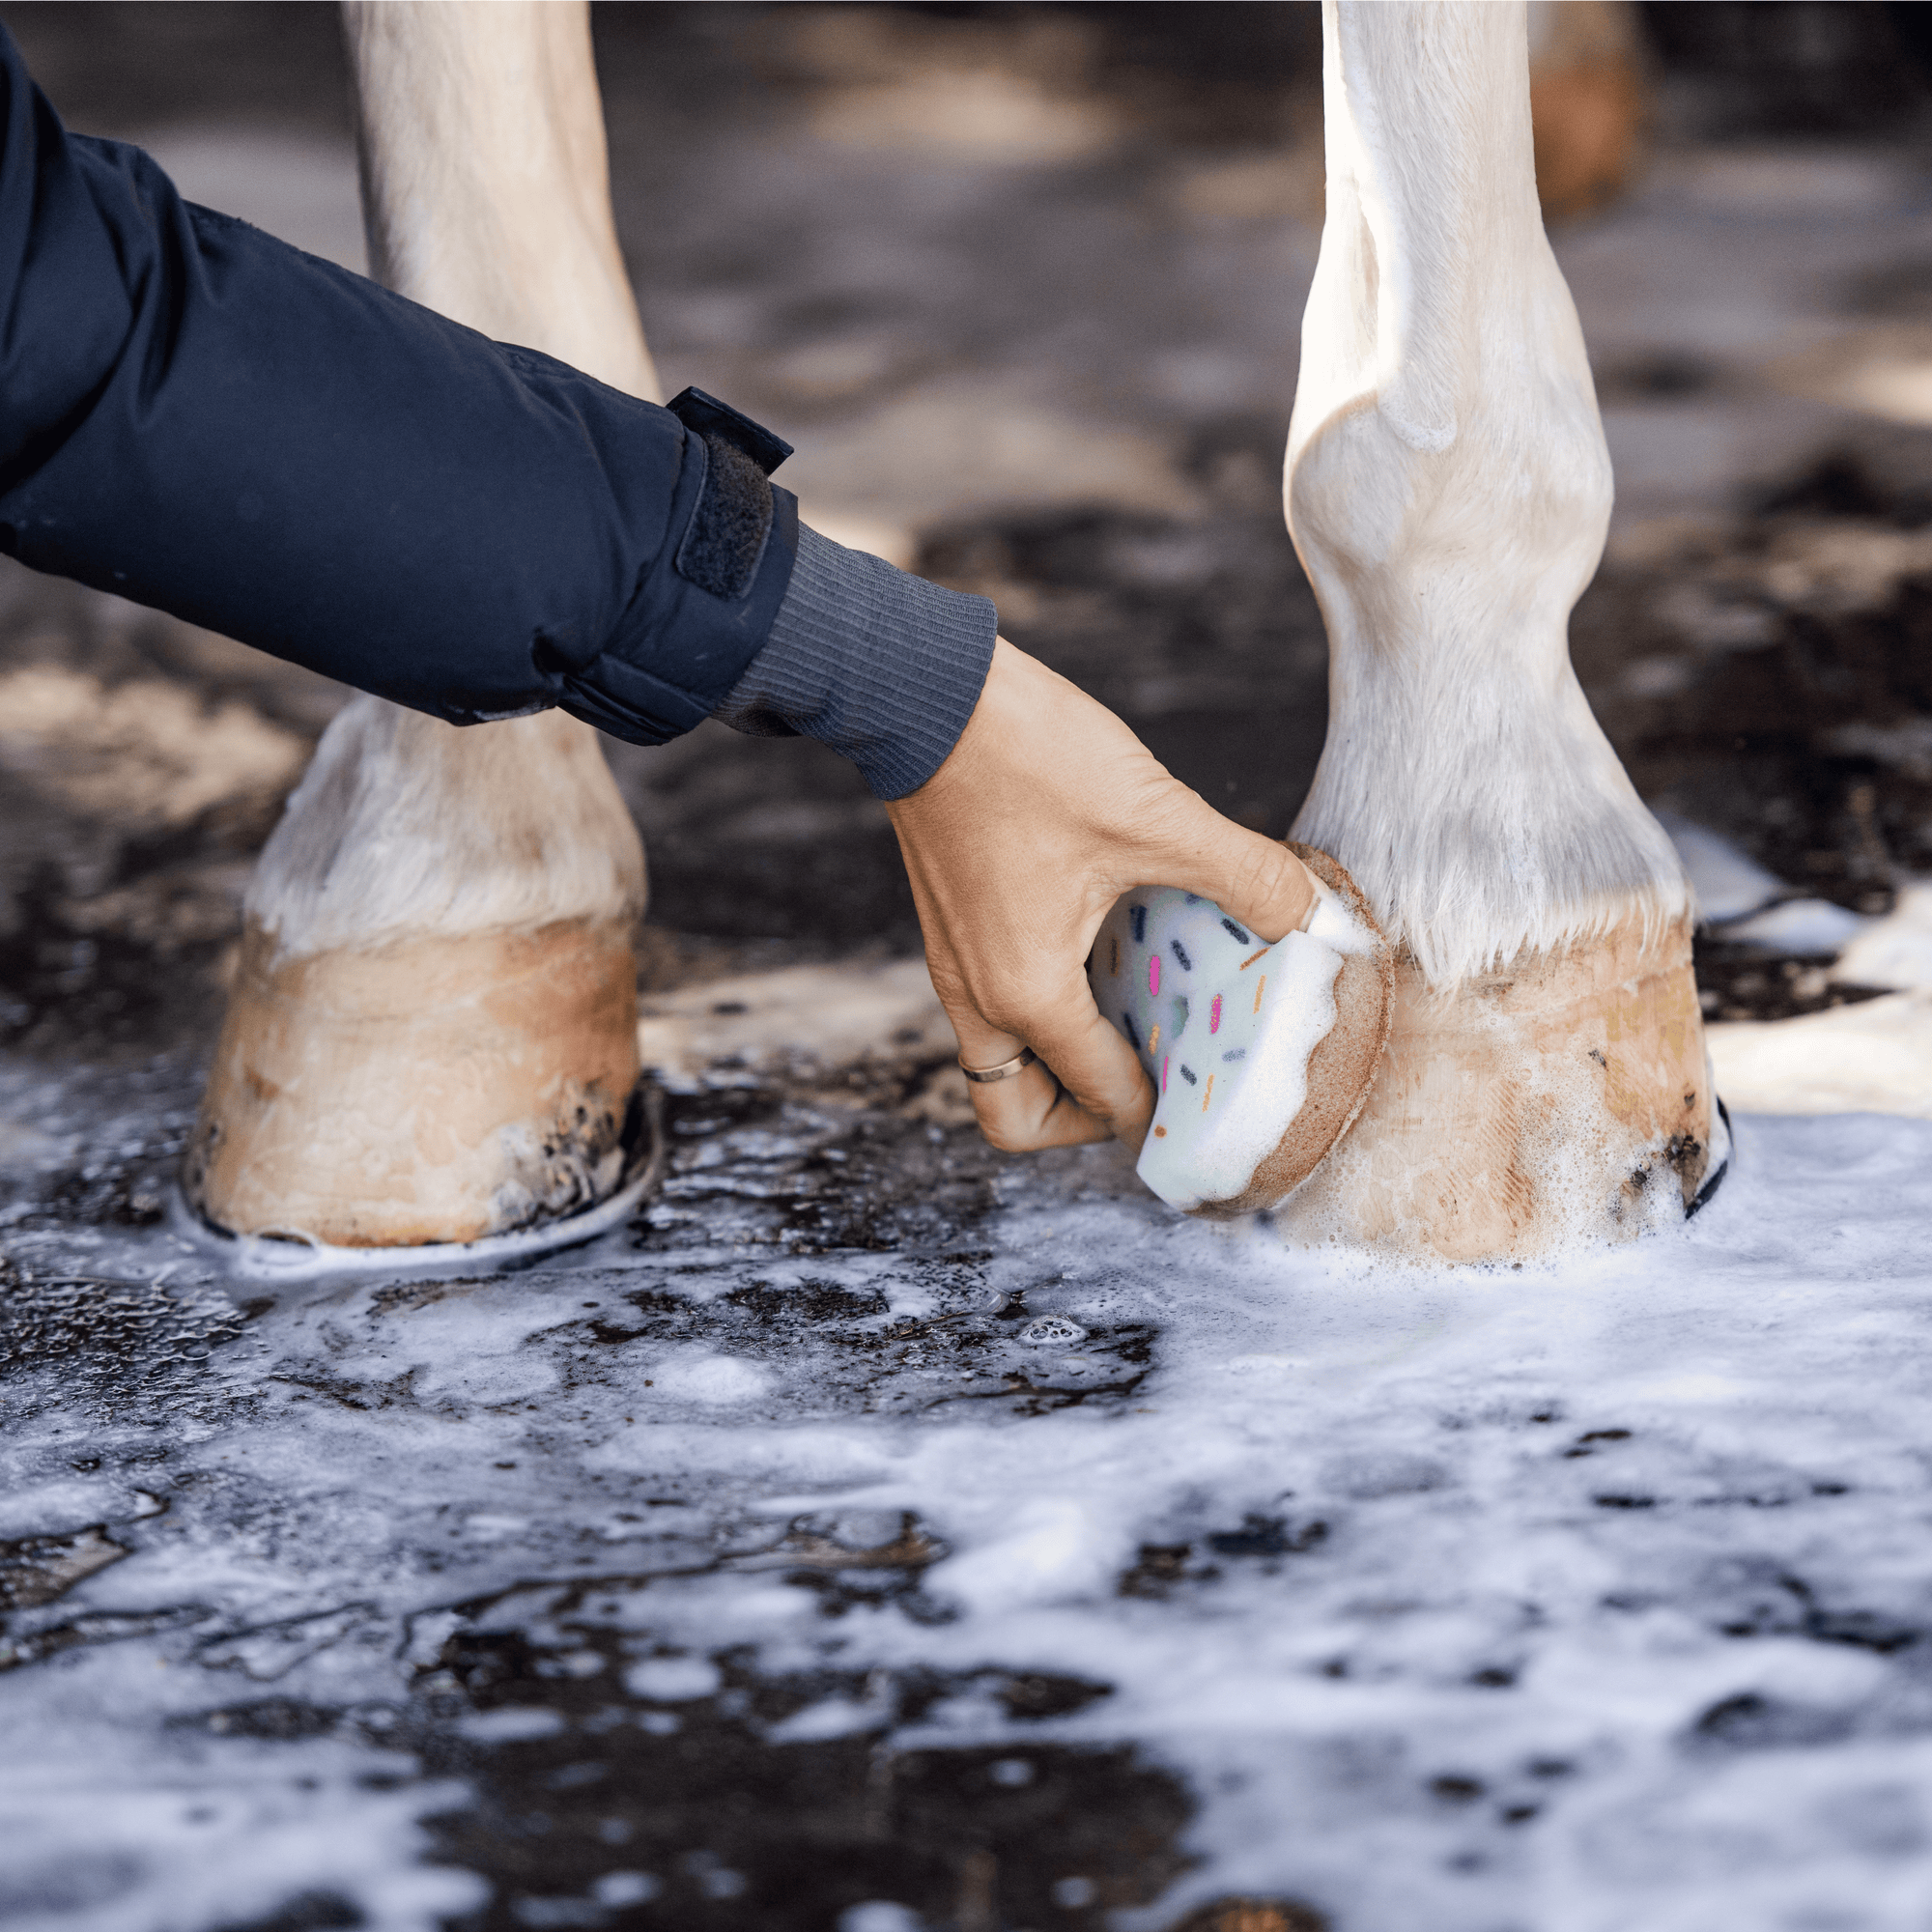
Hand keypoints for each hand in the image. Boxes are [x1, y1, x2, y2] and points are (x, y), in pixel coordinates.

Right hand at [887, 639, 1316, 1153]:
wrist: (924, 692)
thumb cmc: (1028, 756)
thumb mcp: (1154, 817)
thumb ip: (1244, 874)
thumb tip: (1320, 916)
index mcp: (1027, 994)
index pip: (1101, 1097)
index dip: (1164, 1106)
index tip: (1214, 1082)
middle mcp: (978, 996)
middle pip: (1019, 1115)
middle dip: (1086, 1115)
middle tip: (1152, 1070)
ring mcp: (954, 962)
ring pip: (1002, 1060)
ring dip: (1064, 1057)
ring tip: (1138, 1005)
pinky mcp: (951, 924)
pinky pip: (995, 1002)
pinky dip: (1046, 1003)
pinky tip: (1107, 941)